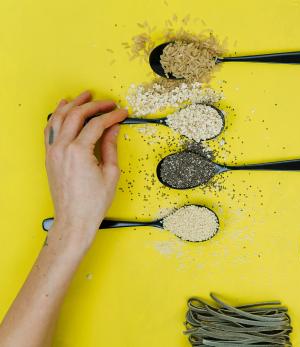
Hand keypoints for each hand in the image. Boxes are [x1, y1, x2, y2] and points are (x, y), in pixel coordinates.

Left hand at [45, 91, 126, 249]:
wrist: (74, 219)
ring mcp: (53, 151)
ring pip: (59, 117)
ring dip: (73, 104)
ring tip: (85, 96)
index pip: (97, 124)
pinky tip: (64, 108)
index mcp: (79, 152)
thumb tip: (113, 129)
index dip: (112, 116)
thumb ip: (110, 146)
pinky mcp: (50, 156)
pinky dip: (57, 115)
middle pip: (77, 115)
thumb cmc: (92, 202)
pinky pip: (50, 128)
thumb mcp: (110, 173)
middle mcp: (62, 148)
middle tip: (108, 102)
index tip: (122, 113)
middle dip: (94, 105)